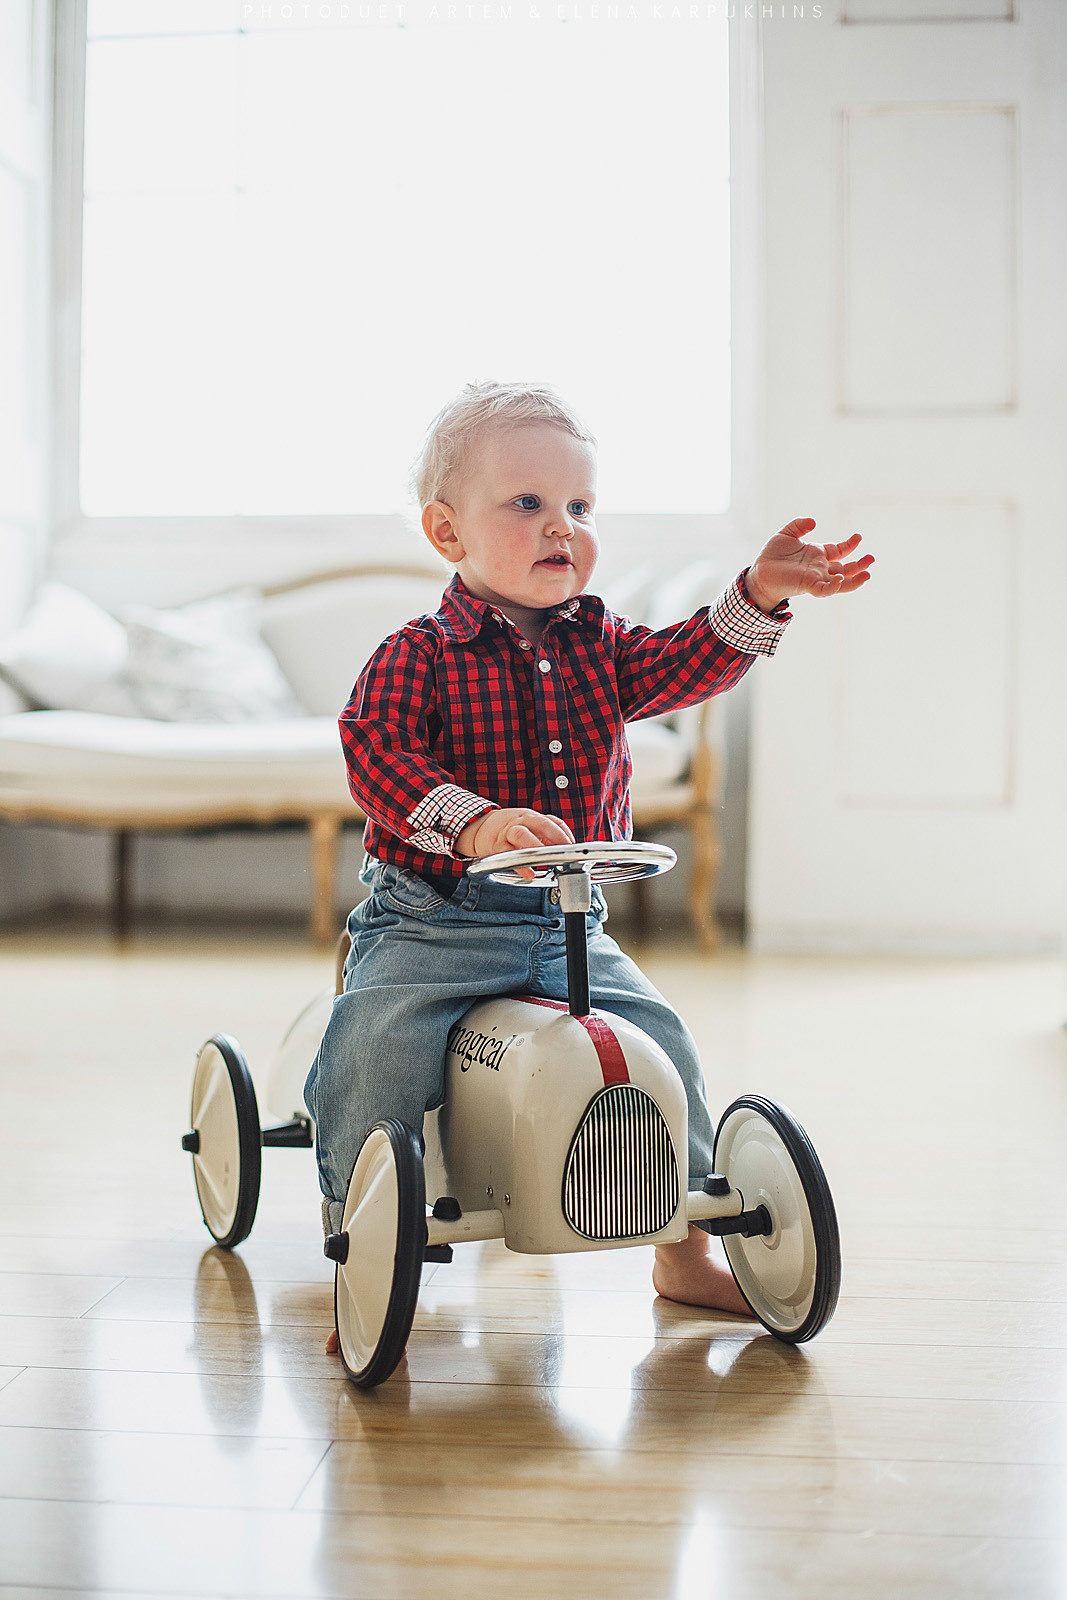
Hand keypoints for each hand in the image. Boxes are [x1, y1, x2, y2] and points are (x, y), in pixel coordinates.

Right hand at [456, 808, 574, 880]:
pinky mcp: (496, 846)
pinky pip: (507, 854)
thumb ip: (547, 834)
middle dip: (556, 837)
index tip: (573, 847)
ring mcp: (507, 833)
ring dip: (535, 847)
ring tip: (546, 860)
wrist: (480, 826)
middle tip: (566, 851)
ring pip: (522, 835)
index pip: (553, 822)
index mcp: (532, 817)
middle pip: (540, 824)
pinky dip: (519, 865)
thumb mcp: (529, 824)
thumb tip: (567, 849)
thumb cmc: (510, 827)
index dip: (564, 834)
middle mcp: (520, 822)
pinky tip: (529, 873)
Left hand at [746, 518, 873, 611]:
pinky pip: (825, 589)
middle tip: (872, 558)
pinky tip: (840, 579)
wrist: (759, 572)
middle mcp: (820, 568)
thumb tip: (814, 521)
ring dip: (854, 579)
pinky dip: (834, 586)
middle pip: (845, 568)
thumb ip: (800, 525)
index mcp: (817, 555)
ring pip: (841, 582)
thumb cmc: (772, 556)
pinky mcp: (808, 585)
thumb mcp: (786, 534)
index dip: (850, 545)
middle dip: (859, 565)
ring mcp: (815, 577)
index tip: (858, 537)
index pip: (839, 551)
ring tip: (867, 574)